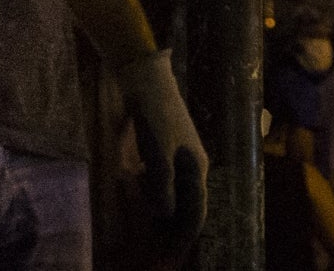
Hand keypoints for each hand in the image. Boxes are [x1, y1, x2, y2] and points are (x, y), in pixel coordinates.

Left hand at [117, 50, 208, 240]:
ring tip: (144, 232)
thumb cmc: (156, 117)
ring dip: (161, 212)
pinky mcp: (165, 151)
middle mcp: (192, 166)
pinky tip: (137, 197)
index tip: (171, 258)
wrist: (147, 81)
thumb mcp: (158, 154)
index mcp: (196, 168)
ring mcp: (179, 158)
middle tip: (155, 251)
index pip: (196, 211)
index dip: (184, 236)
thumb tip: (163, 216)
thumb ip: (162, 187)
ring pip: (173, 194)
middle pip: (186, 205)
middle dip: (172, 228)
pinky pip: (163, 182)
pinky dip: (153, 195)